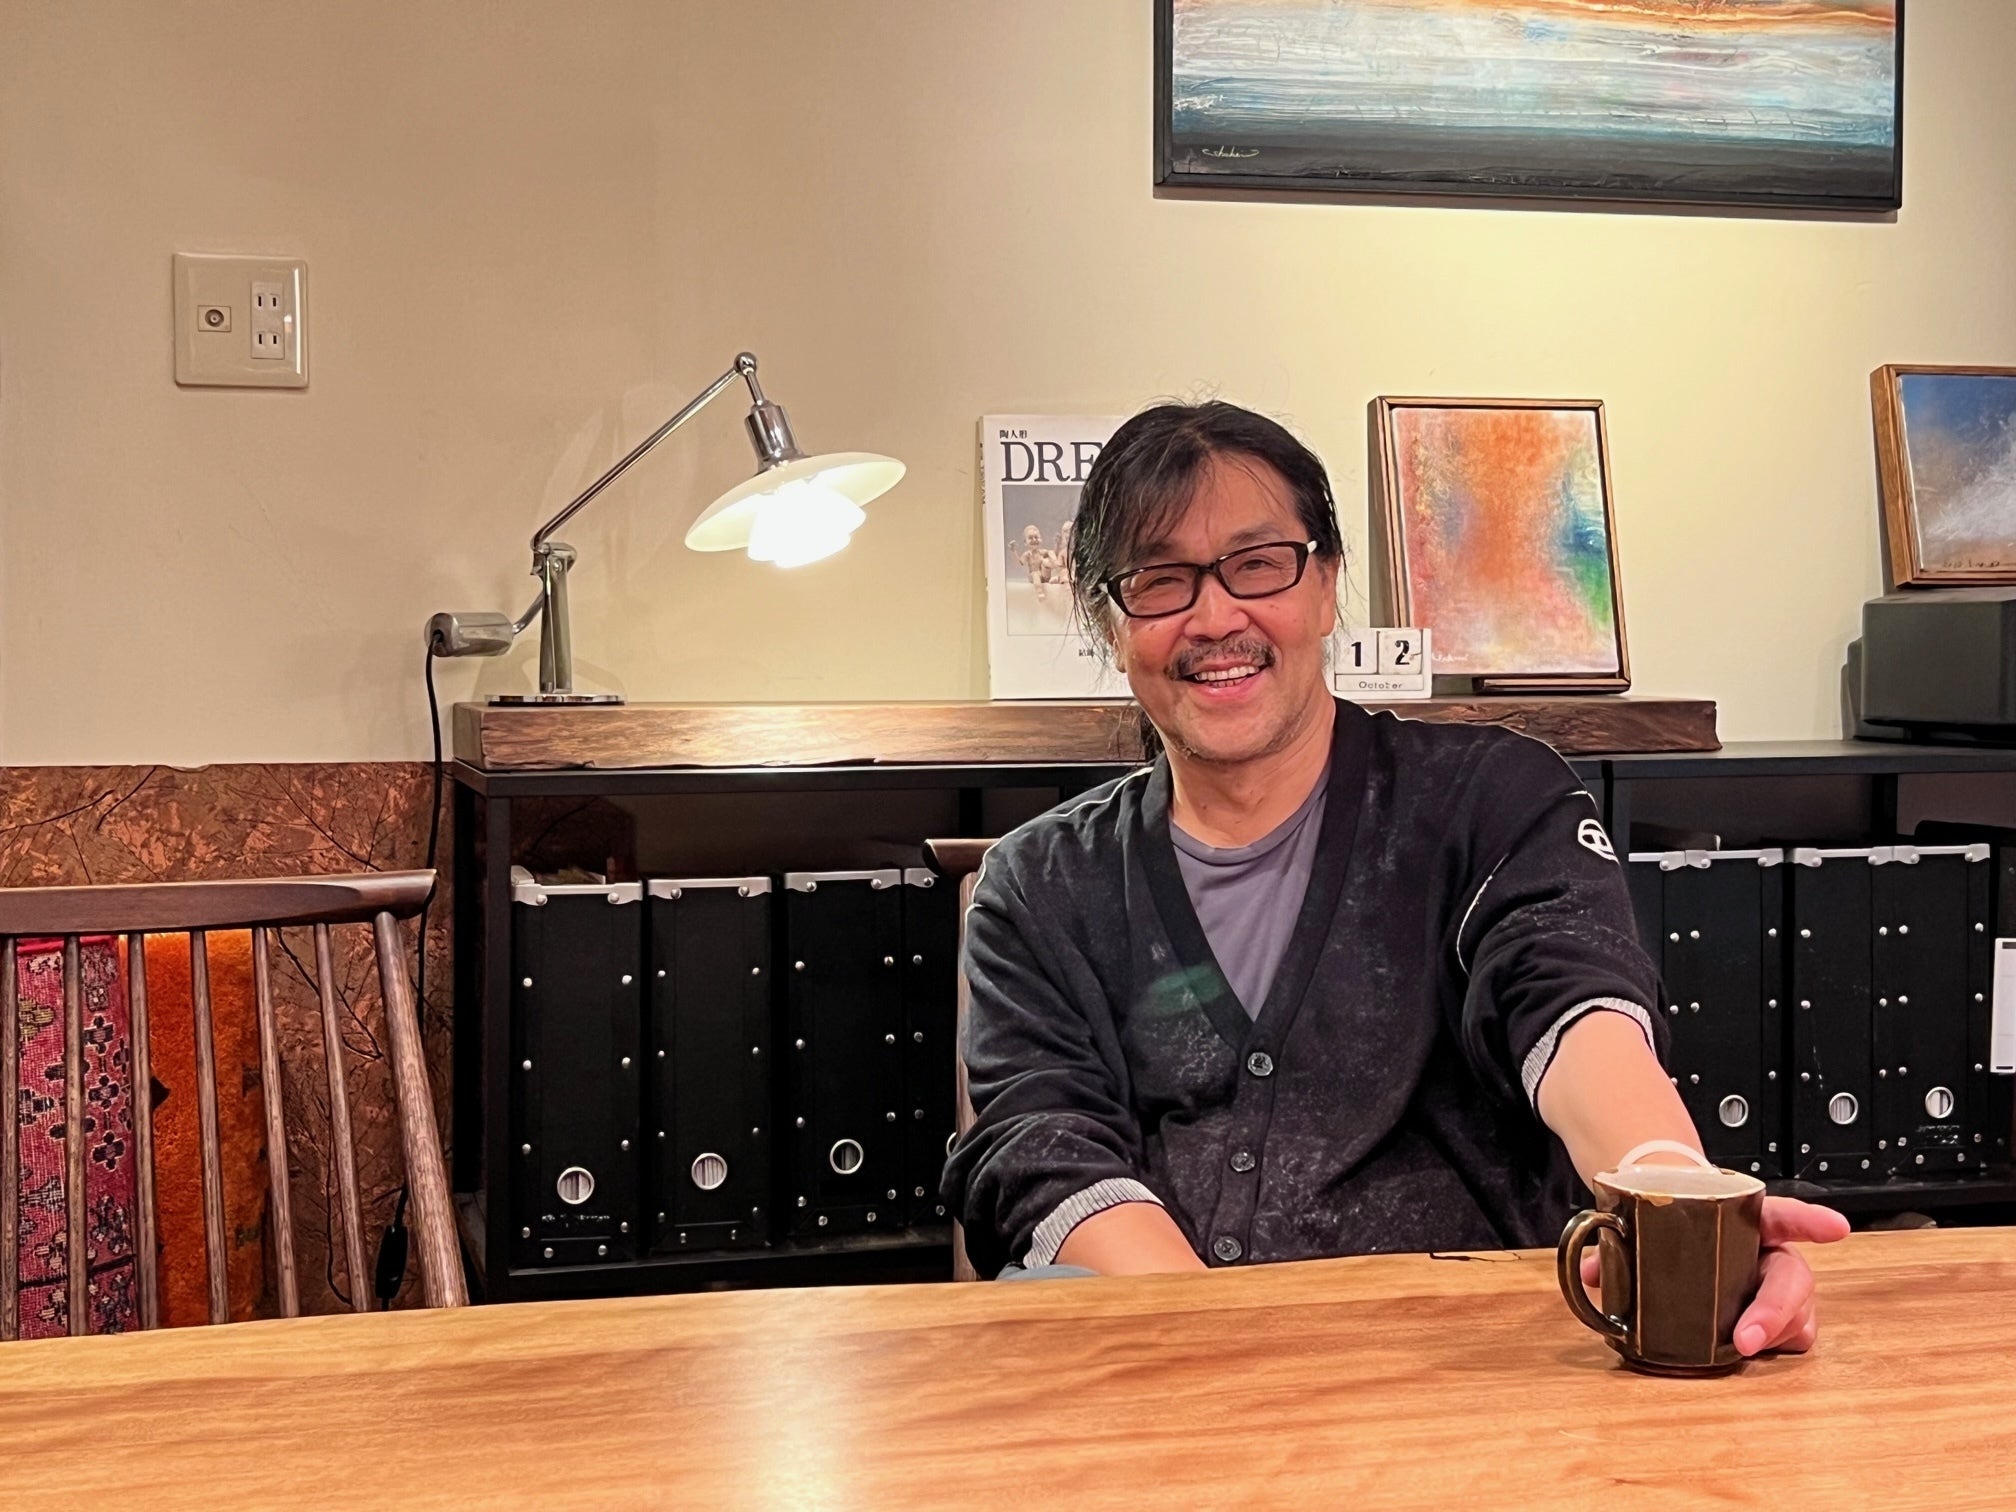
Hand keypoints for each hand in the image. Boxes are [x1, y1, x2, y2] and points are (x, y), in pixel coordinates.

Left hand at [1579, 1195, 1849, 1355]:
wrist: (1684, 1220)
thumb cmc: (1677, 1222)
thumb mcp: (1651, 1222)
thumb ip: (1617, 1244)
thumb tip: (1590, 1270)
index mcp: (1748, 1219)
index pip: (1783, 1213)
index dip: (1810, 1220)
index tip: (1836, 1228)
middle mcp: (1770, 1251)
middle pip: (1792, 1277)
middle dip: (1776, 1308)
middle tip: (1750, 1337)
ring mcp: (1777, 1285)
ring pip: (1798, 1312)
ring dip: (1777, 1331)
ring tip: (1747, 1345)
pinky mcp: (1776, 1315)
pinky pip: (1791, 1335)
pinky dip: (1778, 1345)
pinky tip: (1761, 1353)